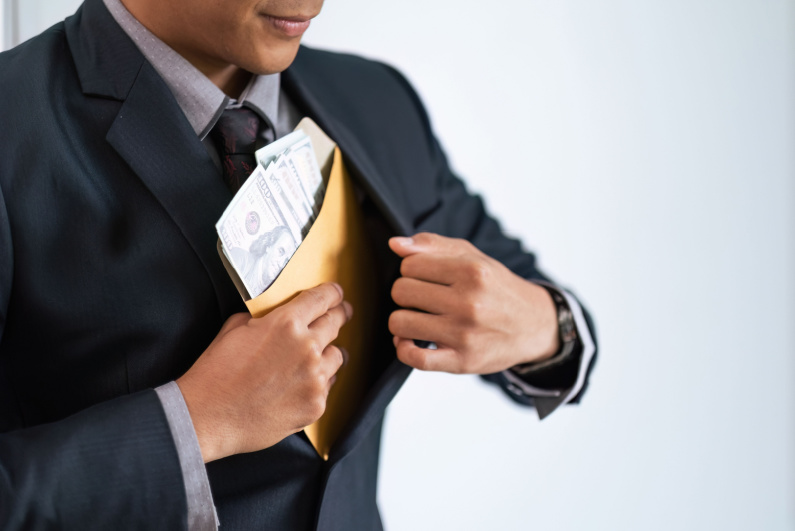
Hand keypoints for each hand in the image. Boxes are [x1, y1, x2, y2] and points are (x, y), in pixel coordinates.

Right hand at [176, 282, 351, 462]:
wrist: (207, 417)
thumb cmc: (216, 375)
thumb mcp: (233, 330)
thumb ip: (262, 319)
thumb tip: (273, 318)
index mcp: (286, 323)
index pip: (322, 298)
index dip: (333, 293)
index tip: (337, 294)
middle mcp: (306, 348)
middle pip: (336, 322)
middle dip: (340, 315)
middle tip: (342, 314)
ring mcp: (314, 378)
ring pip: (337, 356)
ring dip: (329, 353)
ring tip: (317, 357)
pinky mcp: (316, 405)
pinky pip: (328, 386)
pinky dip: (319, 383)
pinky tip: (302, 385)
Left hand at [388, 233, 558, 374]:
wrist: (533, 325)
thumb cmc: (496, 288)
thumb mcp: (473, 257)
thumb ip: (433, 245)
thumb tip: (395, 244)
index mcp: (472, 271)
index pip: (409, 265)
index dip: (411, 271)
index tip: (425, 278)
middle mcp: (470, 302)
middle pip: (401, 292)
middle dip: (406, 294)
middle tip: (423, 299)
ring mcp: (465, 334)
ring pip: (400, 323)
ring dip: (402, 321)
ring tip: (418, 319)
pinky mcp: (462, 361)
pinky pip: (415, 358)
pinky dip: (404, 350)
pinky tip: (411, 342)